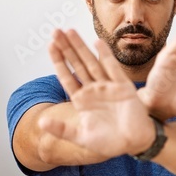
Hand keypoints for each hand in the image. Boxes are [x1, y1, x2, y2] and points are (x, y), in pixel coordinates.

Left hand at [40, 29, 154, 157]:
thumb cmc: (110, 142)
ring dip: (81, 47)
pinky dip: (105, 56)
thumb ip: (61, 130)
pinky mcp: (122, 87)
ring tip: (69, 31)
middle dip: (66, 48)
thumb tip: (40, 123)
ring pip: (91, 62)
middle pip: (77, 65)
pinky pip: (112, 68)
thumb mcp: (81, 138)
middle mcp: (93, 90)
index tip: (50, 46)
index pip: (67, 77)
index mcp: (82, 101)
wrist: (135, 143)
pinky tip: (96, 43)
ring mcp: (108, 86)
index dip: (58, 62)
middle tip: (55, 31)